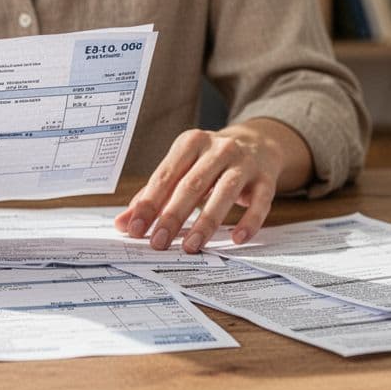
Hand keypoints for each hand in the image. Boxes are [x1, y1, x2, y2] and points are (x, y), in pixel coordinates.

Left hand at [115, 121, 303, 252]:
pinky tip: (236, 239)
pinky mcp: (266, 178)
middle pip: (192, 184)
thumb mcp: (182, 168)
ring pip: (224, 192)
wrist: (258, 143)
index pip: (165, 175)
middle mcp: (218, 148)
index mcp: (190, 143)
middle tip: (158, 242)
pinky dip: (249, 221)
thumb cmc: (210, 161)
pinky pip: (260, 202)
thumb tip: (124, 223)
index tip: (135, 229)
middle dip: (173, 216)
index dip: (149, 204)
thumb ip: (153, 194)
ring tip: (190, 246)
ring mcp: (244, 162)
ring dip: (206, 222)